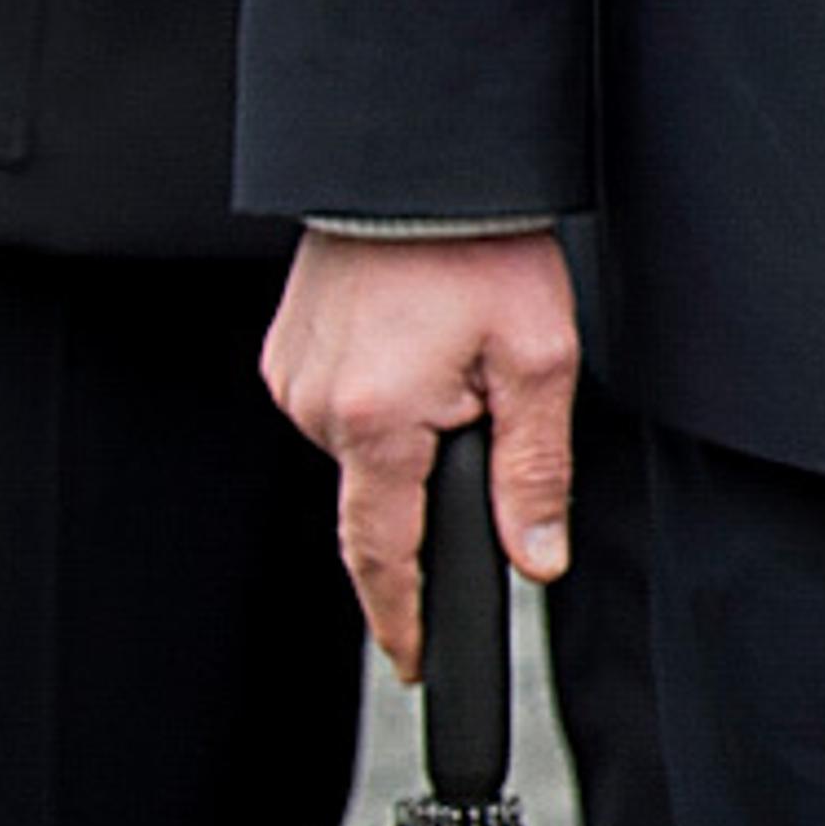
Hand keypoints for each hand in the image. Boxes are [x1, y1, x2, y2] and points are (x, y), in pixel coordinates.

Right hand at [261, 227, 579, 676]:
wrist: (419, 161)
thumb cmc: (481, 246)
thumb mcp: (538, 361)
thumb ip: (535, 473)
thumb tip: (536, 558)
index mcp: (377, 423)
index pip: (383, 557)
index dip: (403, 619)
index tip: (415, 664)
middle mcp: (316, 408)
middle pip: (382, 496)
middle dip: (434, 475)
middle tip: (481, 397)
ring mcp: (293, 378)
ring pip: (364, 448)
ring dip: (410, 427)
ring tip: (453, 350)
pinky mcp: (286, 350)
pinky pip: (339, 403)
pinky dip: (382, 393)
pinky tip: (415, 339)